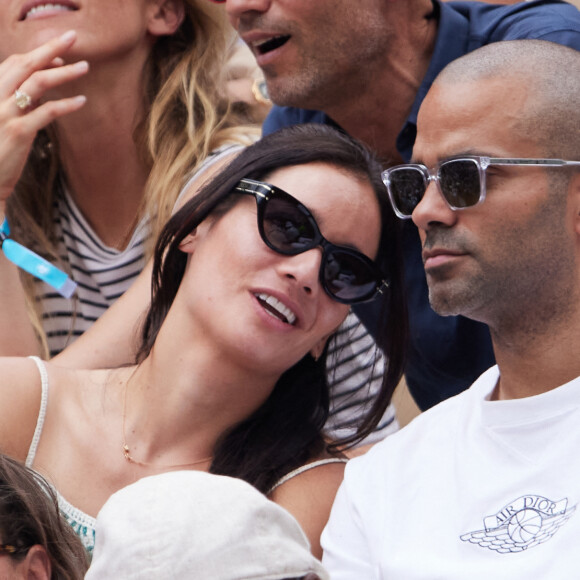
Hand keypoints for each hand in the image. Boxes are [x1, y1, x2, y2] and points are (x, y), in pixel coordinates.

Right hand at [0, 30, 88, 213]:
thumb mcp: (3, 120)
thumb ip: (19, 103)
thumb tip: (41, 90)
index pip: (13, 62)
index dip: (37, 55)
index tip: (59, 54)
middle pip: (26, 63)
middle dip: (51, 47)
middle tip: (73, 36)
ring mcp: (5, 113)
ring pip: (38, 82)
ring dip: (64, 72)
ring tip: (85, 67)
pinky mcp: (18, 132)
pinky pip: (47, 111)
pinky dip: (66, 103)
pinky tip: (82, 100)